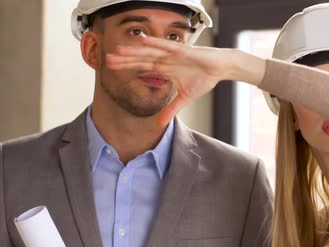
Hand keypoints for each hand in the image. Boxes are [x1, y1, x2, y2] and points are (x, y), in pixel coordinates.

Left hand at [106, 36, 230, 124]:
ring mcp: (173, 54)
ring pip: (150, 53)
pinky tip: (142, 40)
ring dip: (135, 51)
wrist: (220, 68)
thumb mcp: (185, 98)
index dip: (128, 68)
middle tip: (108, 60)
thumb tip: (160, 124)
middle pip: (141, 60)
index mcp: (165, 70)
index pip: (142, 69)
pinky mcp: (182, 51)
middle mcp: (165, 60)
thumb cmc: (204, 79)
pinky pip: (166, 46)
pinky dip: (155, 43)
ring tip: (119, 50)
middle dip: (126, 60)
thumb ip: (171, 110)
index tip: (112, 69)